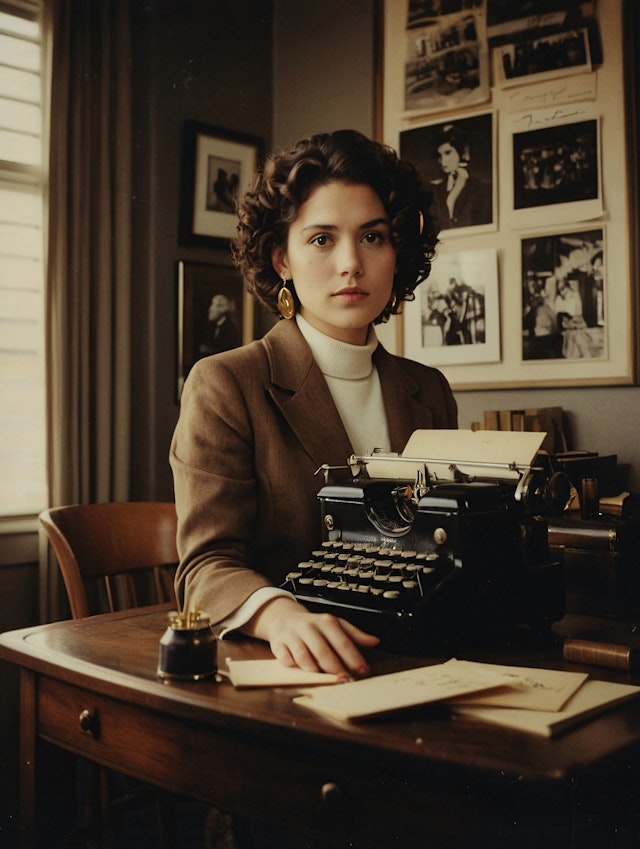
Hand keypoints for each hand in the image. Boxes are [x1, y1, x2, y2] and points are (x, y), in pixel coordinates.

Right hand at [245, 597, 378, 679]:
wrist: (284, 618)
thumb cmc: (314, 626)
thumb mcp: (336, 625)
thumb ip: (355, 635)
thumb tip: (375, 641)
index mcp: (326, 621)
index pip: (342, 641)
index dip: (353, 658)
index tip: (363, 671)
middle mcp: (308, 627)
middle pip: (323, 651)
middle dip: (335, 669)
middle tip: (345, 681)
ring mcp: (292, 636)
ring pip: (304, 658)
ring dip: (315, 671)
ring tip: (324, 678)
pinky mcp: (278, 645)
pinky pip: (287, 661)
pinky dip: (295, 669)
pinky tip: (302, 672)